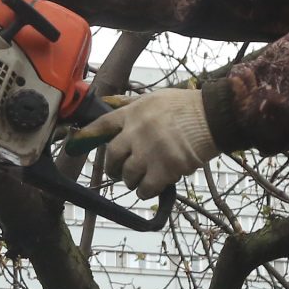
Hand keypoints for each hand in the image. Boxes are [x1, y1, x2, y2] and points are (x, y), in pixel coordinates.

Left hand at [73, 88, 218, 197]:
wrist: (213, 117)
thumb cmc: (186, 106)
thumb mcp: (155, 98)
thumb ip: (130, 105)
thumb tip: (109, 104)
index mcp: (133, 113)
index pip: (101, 126)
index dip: (86, 137)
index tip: (74, 145)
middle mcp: (136, 132)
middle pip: (111, 156)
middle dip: (113, 167)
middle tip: (120, 171)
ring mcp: (149, 151)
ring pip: (126, 175)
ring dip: (131, 180)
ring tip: (142, 177)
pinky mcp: (164, 169)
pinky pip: (144, 188)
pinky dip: (145, 191)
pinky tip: (152, 187)